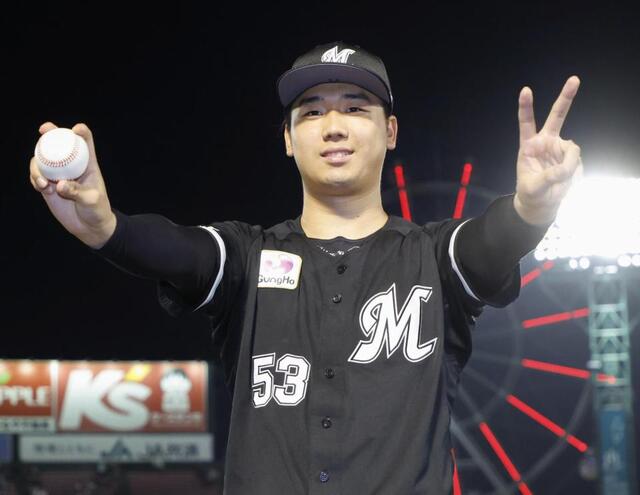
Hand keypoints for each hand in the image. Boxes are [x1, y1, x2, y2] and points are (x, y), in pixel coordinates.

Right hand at [29, 122, 115, 247]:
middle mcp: (71, 167)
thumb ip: (77, 192)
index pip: (85, 143)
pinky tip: (41, 187)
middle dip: (50, 134)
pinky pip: (37, 177)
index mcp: (88, 165)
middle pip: (60, 145)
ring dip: (38, 165)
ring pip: (43, 160)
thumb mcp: (92, 200)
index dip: (81, 132)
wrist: (90, 228)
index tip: (75, 129)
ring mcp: (58, 176)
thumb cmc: (98, 211)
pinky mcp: (49, 187)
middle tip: (44, 130)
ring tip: (44, 183)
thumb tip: (59, 184)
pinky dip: (36, 179)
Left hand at [514, 76, 582, 225]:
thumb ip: (548, 177)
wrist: (542, 202)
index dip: (526, 107)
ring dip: (569, 165)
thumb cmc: (531, 192)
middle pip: (557, 116)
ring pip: (572, 150)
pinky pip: (577, 162)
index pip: (526, 123)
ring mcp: (560, 148)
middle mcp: (546, 142)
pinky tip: (565, 181)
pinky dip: (574, 174)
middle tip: (574, 79)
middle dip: (566, 97)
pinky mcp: (572, 157)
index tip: (525, 90)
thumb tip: (565, 168)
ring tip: (560, 179)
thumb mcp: (532, 188)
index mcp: (529, 145)